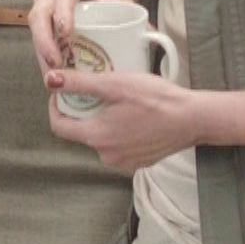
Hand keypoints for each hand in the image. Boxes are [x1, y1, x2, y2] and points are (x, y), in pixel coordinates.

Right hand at [28, 0, 132, 74]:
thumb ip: (131, 10)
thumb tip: (150, 35)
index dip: (63, 13)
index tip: (67, 33)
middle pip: (40, 13)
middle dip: (44, 40)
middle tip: (57, 64)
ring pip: (34, 22)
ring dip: (40, 49)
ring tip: (53, 72)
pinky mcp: (39, 5)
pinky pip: (35, 27)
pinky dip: (41, 47)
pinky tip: (51, 66)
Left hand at [45, 69, 201, 170]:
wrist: (194, 119)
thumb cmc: (158, 99)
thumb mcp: (115, 84)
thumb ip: (80, 83)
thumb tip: (50, 80)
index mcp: (97, 138)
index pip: (60, 127)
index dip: (56, 107)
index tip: (64, 91)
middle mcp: (107, 156)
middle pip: (81, 132)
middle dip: (83, 111)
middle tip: (96, 90)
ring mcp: (123, 163)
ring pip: (100, 139)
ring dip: (102, 121)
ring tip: (117, 101)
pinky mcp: (138, 163)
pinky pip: (118, 146)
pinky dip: (119, 131)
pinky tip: (133, 116)